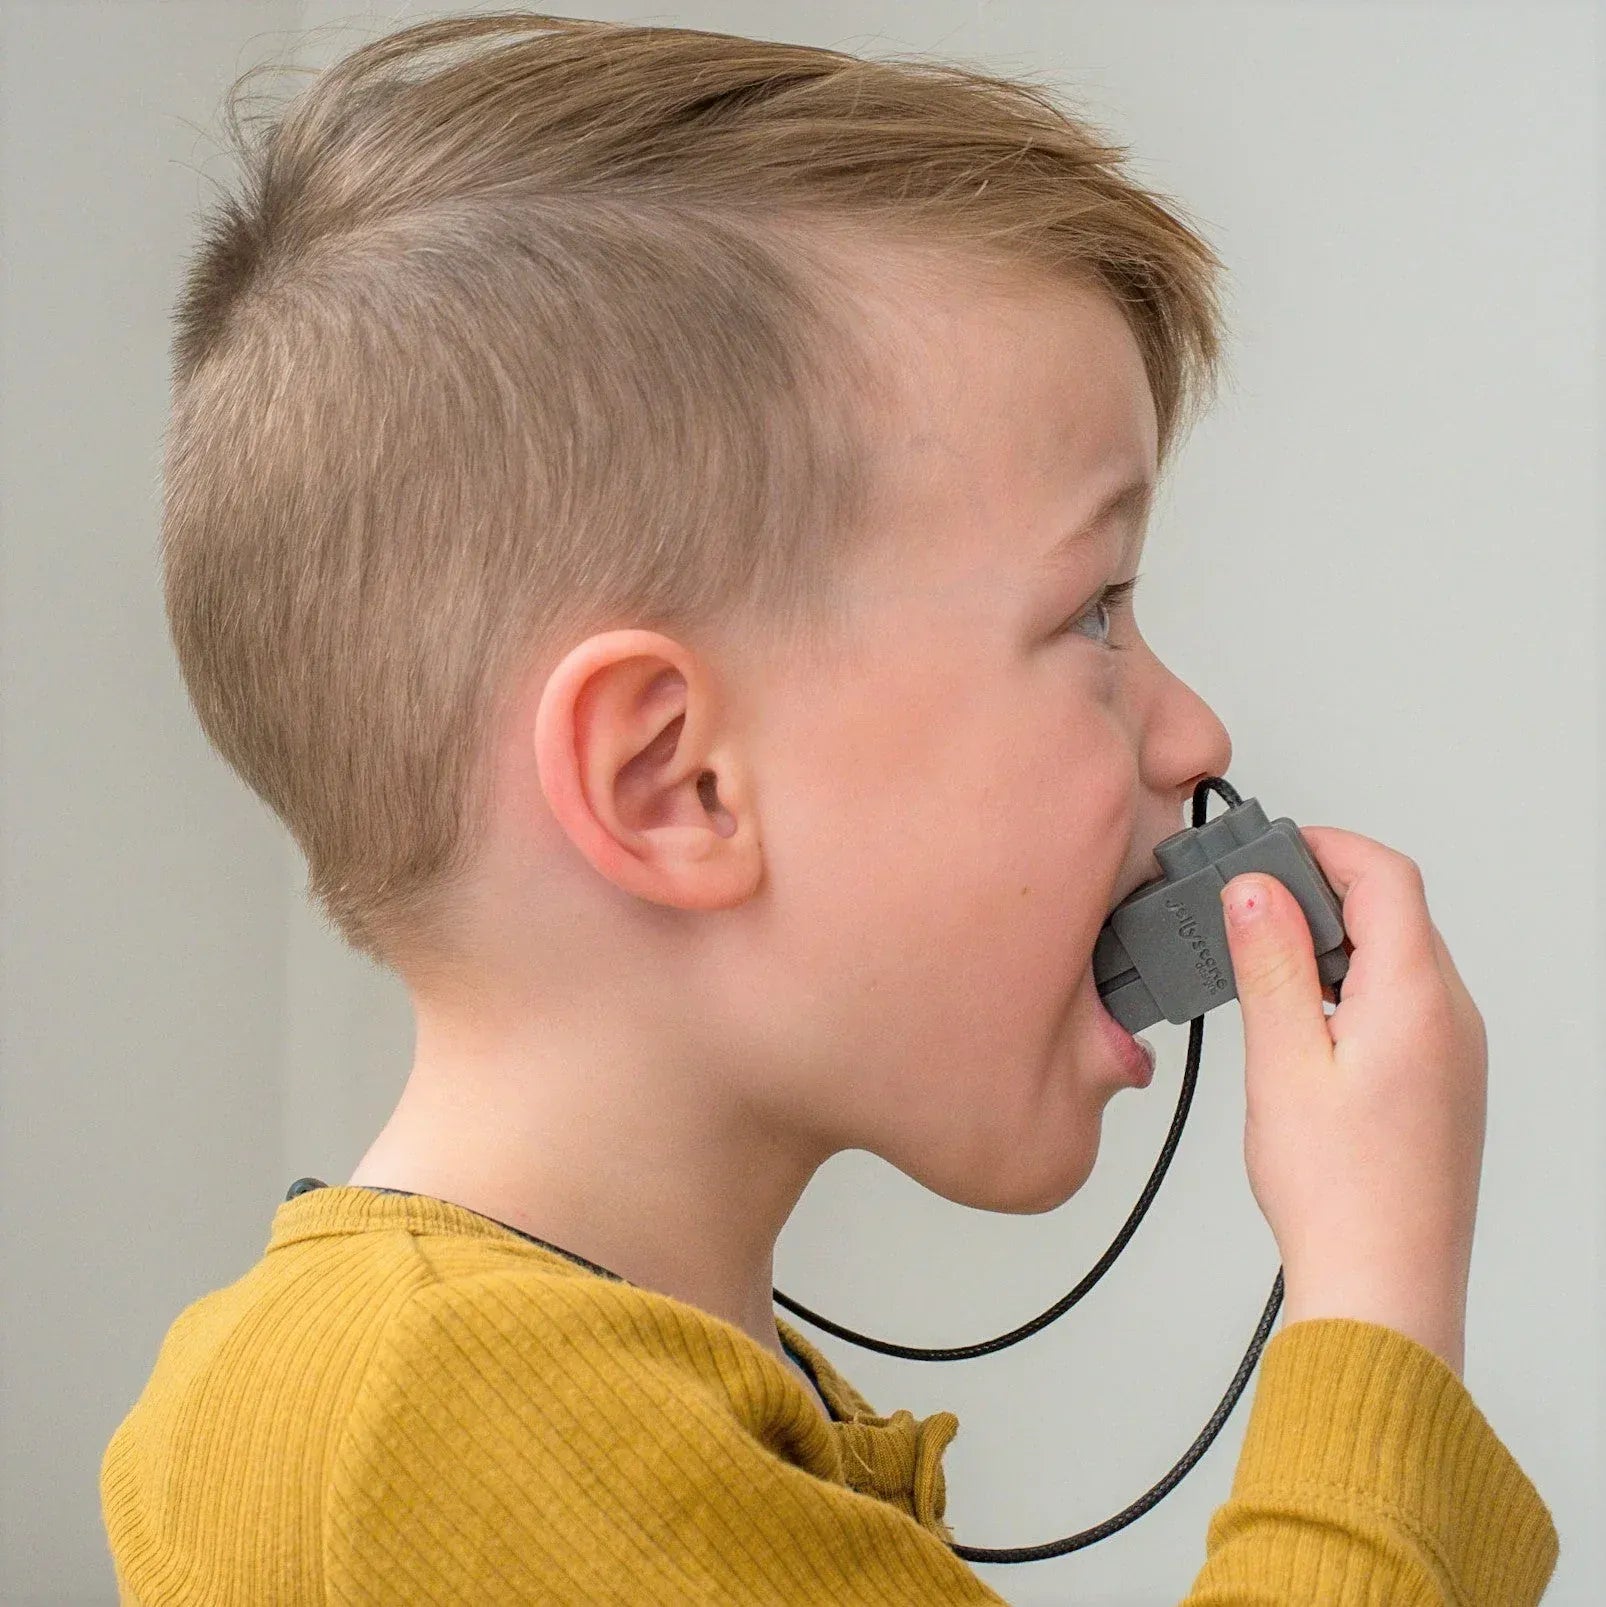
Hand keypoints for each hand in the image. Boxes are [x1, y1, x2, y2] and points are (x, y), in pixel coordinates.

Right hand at [1220, 828, 1486, 1377]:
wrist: (1385, 1288)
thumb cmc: (1340, 1194)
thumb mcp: (1282, 1062)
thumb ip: (1270, 964)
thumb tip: (1256, 890)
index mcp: (1417, 997)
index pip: (1386, 876)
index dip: (1327, 845)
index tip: (1271, 850)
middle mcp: (1452, 1017)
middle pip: (1396, 911)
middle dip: (1322, 891)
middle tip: (1251, 904)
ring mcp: (1454, 1052)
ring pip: (1399, 958)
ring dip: (1334, 942)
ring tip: (1266, 967)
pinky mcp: (1443, 1083)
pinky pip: (1403, 1002)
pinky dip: (1351, 987)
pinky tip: (1301, 1025)